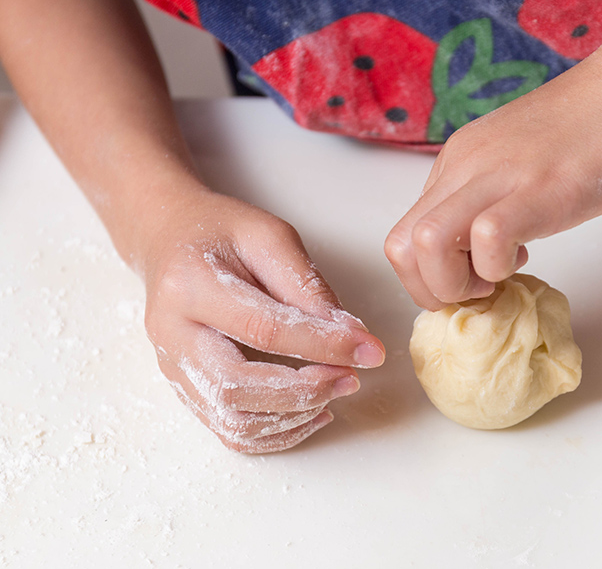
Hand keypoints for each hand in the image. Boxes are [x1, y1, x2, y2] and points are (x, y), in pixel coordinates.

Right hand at [140, 190, 384, 452]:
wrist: (169, 239)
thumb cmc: (220, 232)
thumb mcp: (270, 237)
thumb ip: (307, 286)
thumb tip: (349, 335)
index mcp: (189, 286)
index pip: (263, 329)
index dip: (322, 345)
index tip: (369, 350)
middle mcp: (171, 334)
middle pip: (238, 386)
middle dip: (304, 390)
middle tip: (350, 378)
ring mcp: (172, 368)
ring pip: (231, 419)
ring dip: (292, 417)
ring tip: (333, 392)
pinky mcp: (184, 389)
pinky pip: (229, 431)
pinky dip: (275, 433)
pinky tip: (309, 413)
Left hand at [385, 46, 601, 309]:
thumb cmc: (600, 125)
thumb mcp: (523, 163)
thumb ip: (497, 197)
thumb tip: (488, 249)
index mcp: (459, 161)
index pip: (404, 234)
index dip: (428, 276)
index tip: (473, 279)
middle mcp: (466, 165)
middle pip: (399, 247)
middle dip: (430, 291)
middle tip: (480, 291)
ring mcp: (498, 174)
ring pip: (424, 244)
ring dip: (456, 286)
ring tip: (499, 279)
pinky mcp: (540, 189)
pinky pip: (486, 239)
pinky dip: (499, 268)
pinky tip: (531, 254)